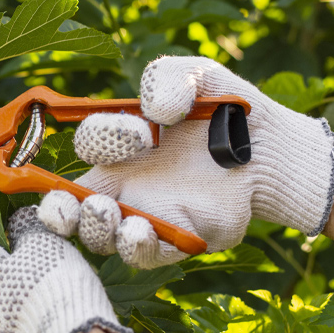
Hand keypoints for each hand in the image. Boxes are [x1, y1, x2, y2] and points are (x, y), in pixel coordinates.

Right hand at [38, 56, 333, 268]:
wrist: (272, 149)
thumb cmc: (228, 110)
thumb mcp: (199, 76)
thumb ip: (169, 78)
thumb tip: (155, 110)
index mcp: (120, 146)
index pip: (87, 147)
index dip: (101, 139)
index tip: (140, 133)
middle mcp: (124, 185)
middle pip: (71, 207)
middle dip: (61, 209)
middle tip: (78, 202)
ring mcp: (147, 216)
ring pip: (101, 237)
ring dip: (97, 229)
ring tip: (111, 215)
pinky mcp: (177, 240)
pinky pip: (145, 255)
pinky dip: (136, 247)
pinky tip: (139, 232)